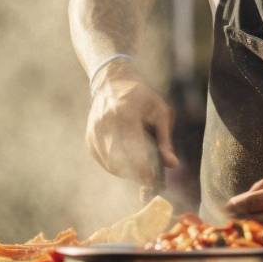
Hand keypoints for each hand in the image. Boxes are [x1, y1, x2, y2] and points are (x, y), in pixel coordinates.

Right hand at [86, 63, 179, 187]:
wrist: (111, 82)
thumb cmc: (141, 96)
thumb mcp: (159, 112)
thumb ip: (165, 140)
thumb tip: (173, 165)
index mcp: (125, 113)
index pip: (133, 148)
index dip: (142, 168)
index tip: (152, 180)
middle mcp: (106, 123)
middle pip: (119, 160)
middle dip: (134, 174)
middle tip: (147, 180)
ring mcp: (94, 131)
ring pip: (109, 163)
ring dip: (125, 172)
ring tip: (139, 168)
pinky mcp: (89, 138)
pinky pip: (102, 160)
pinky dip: (115, 166)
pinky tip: (126, 161)